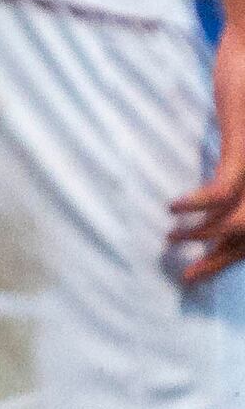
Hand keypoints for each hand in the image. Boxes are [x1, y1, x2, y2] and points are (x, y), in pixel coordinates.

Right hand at [178, 30, 244, 280]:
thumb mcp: (242, 130)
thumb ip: (235, 160)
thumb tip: (214, 189)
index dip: (233, 257)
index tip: (201, 268)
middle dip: (220, 262)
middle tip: (187, 278)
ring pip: (240, 222)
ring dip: (204, 237)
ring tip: (172, 239)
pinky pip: (223, 189)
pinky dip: (198, 204)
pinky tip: (172, 207)